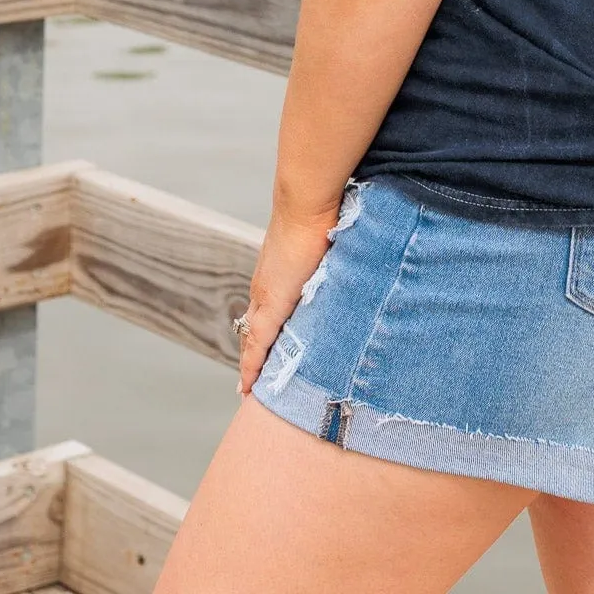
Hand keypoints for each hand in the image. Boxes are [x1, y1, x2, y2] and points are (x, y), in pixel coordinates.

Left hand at [236, 205, 340, 396]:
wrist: (307, 204)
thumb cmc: (321, 216)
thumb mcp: (326, 246)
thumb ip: (331, 260)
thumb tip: (346, 261)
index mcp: (275, 275)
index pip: (264, 311)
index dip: (261, 333)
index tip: (261, 352)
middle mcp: (264, 288)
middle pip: (253, 329)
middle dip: (253, 354)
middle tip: (249, 381)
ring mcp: (266, 296)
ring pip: (252, 340)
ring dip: (252, 364)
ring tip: (249, 389)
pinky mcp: (272, 305)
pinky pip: (257, 345)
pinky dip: (252, 366)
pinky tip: (247, 385)